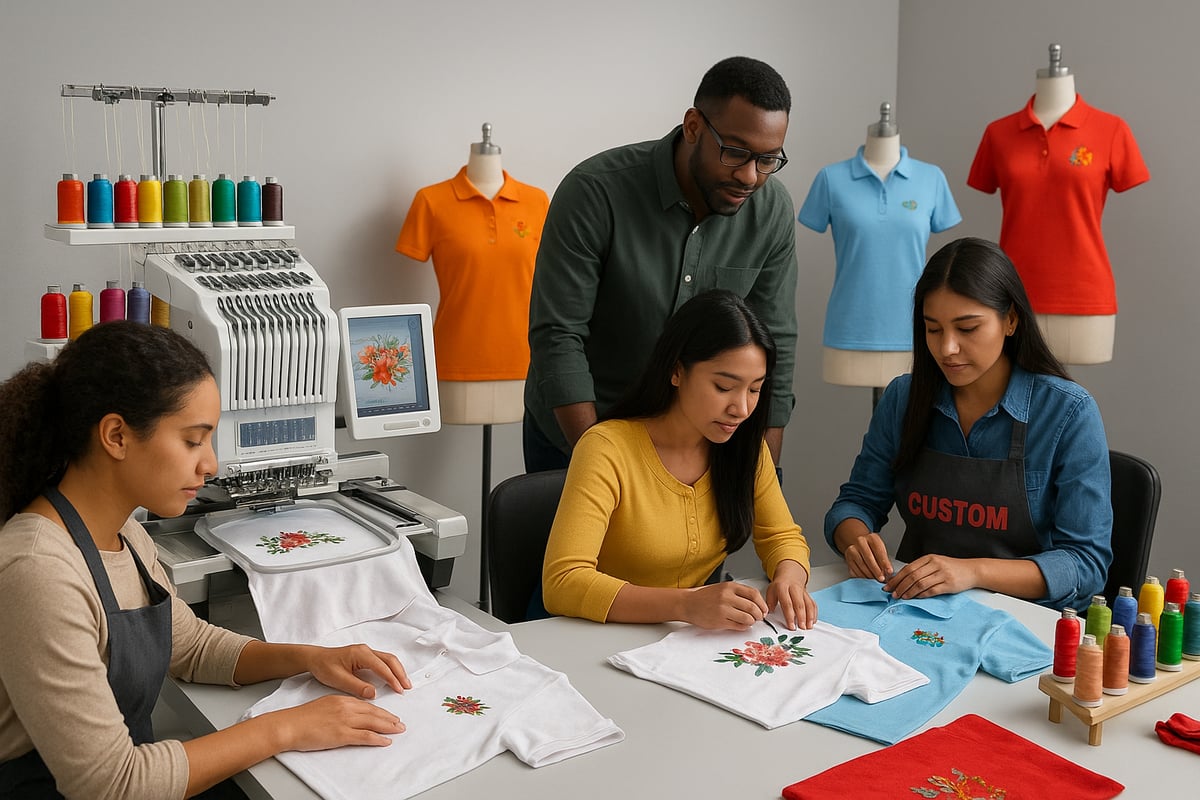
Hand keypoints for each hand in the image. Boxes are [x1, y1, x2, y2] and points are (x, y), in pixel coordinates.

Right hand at [271, 694, 404, 751]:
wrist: (290, 725)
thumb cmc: (302, 718)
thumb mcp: (325, 705)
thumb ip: (339, 708)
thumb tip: (350, 715)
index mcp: (342, 699)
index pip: (367, 705)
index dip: (380, 711)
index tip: (389, 715)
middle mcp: (346, 708)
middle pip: (374, 713)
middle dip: (389, 718)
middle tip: (400, 723)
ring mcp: (345, 721)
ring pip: (373, 723)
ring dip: (389, 727)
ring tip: (398, 730)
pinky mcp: (342, 734)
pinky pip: (365, 737)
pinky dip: (378, 739)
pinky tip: (385, 741)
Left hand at [305, 644, 411, 699]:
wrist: (315, 658)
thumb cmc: (324, 666)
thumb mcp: (338, 679)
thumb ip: (356, 687)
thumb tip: (373, 693)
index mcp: (360, 654)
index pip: (382, 667)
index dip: (392, 679)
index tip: (399, 689)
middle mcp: (365, 650)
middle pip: (390, 660)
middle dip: (400, 673)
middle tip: (406, 686)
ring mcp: (366, 652)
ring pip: (388, 659)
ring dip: (397, 670)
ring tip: (403, 683)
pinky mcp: (365, 656)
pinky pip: (383, 660)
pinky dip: (391, 669)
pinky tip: (393, 677)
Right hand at [681, 581, 768, 630]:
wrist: (688, 604)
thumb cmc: (705, 597)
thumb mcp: (723, 588)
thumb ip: (738, 594)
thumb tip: (757, 604)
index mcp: (730, 586)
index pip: (754, 594)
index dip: (762, 603)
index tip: (764, 609)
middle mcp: (727, 597)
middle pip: (753, 607)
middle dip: (759, 615)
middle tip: (759, 617)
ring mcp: (723, 609)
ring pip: (748, 618)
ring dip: (752, 622)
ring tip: (749, 621)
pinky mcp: (720, 621)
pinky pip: (739, 626)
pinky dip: (743, 627)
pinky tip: (741, 624)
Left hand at [765, 560, 816, 629]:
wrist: (789, 575)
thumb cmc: (779, 586)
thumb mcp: (770, 591)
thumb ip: (769, 602)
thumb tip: (768, 613)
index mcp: (783, 588)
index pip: (787, 603)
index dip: (789, 616)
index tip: (791, 626)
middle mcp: (794, 589)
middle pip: (799, 604)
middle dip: (801, 617)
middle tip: (801, 627)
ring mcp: (803, 592)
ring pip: (808, 604)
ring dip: (810, 616)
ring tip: (808, 626)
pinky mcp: (808, 595)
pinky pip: (813, 604)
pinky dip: (814, 613)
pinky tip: (813, 621)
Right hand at [839, 528, 893, 582]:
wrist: (861, 546)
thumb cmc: (874, 550)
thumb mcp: (881, 551)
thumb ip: (884, 561)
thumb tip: (888, 573)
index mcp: (872, 538)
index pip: (879, 551)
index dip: (884, 562)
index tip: (889, 571)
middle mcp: (861, 542)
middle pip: (869, 558)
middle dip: (876, 570)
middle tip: (881, 578)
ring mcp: (852, 550)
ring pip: (861, 565)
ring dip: (869, 575)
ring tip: (875, 579)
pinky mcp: (848, 558)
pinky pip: (855, 569)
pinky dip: (862, 576)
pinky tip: (867, 579)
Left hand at [883, 554, 977, 599]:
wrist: (972, 570)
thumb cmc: (951, 568)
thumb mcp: (935, 563)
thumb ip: (921, 568)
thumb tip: (901, 579)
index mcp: (929, 558)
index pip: (908, 568)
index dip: (897, 577)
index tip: (888, 585)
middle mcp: (935, 564)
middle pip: (912, 576)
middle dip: (900, 586)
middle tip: (892, 593)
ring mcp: (943, 574)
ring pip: (920, 584)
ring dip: (908, 592)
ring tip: (901, 597)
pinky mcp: (949, 584)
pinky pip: (931, 591)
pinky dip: (921, 595)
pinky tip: (915, 598)